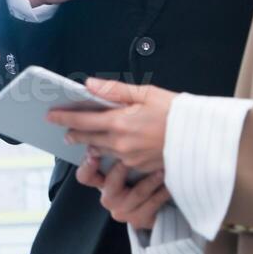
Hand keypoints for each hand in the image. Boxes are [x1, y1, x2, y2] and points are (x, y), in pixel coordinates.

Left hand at [46, 77, 177, 171]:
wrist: (202, 138)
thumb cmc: (176, 112)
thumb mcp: (146, 93)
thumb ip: (114, 90)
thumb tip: (89, 85)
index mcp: (120, 122)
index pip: (83, 120)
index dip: (64, 117)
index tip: (50, 115)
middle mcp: (120, 143)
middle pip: (88, 138)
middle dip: (74, 133)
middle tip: (64, 129)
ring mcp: (129, 158)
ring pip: (101, 150)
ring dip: (91, 143)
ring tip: (85, 137)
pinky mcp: (139, 168)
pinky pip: (117, 160)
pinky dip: (110, 151)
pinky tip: (110, 146)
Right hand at [76, 149, 170, 229]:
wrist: (154, 209)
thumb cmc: (138, 180)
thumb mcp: (125, 166)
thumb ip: (117, 152)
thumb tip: (115, 129)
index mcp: (101, 183)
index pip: (85, 176)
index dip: (87, 166)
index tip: (93, 154)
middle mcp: (109, 198)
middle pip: (111, 184)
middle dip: (123, 170)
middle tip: (133, 158)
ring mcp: (122, 211)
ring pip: (137, 193)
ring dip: (151, 180)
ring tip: (161, 169)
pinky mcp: (138, 220)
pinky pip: (152, 204)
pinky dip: (162, 192)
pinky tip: (169, 183)